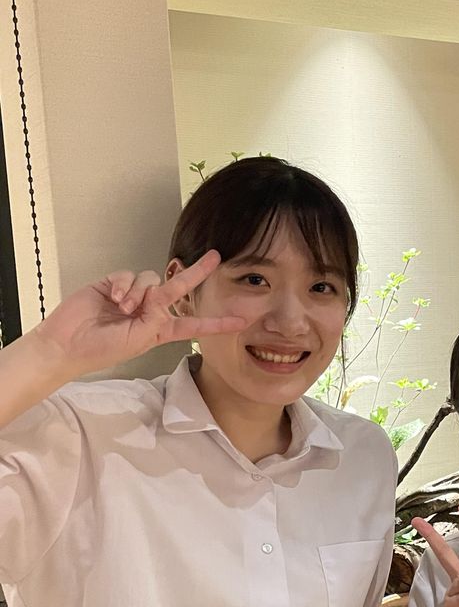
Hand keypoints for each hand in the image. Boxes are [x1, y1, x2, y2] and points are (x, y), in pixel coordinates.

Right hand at [31, 251, 245, 378]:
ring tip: (124, 308)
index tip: (241, 322)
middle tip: (216, 257)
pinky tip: (114, 298)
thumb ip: (156, 319)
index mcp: (160, 329)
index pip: (193, 325)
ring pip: (150, 279)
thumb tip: (161, 297)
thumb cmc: (104, 349)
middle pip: (178, 287)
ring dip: (140, 293)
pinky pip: (129, 275)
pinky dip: (125, 286)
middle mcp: (150, 310)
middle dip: (197, 272)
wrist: (69, 343)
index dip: (216, 323)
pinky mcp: (114, 283)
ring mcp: (132, 296)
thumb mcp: (140, 340)